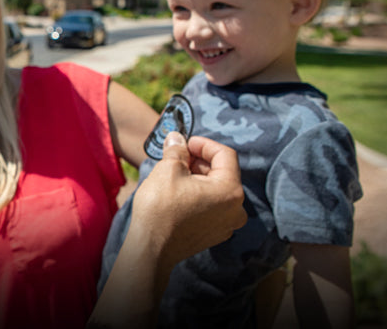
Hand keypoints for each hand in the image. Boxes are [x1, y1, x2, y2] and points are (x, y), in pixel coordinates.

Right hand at [127, 132, 246, 264]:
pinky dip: (199, 196)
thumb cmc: (160, 208)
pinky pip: (212, 207)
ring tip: (176, 174)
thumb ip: (178, 150)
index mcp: (231, 190)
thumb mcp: (168, 169)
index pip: (225, 155)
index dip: (204, 144)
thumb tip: (177, 138)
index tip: (185, 143)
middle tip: (178, 157)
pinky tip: (179, 193)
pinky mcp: (214, 234)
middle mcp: (236, 209)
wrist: (150, 249)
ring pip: (217, 190)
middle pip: (223, 172)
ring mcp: (227, 224)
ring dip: (199, 178)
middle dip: (200, 161)